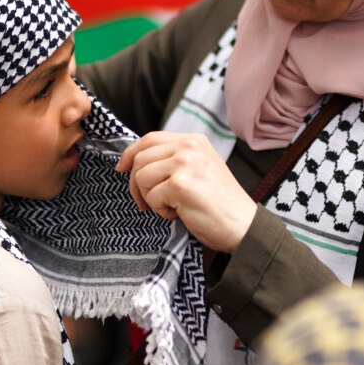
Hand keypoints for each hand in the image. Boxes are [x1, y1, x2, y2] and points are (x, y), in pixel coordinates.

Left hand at [116, 132, 257, 252]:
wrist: (242, 225)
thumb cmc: (219, 204)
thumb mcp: (199, 169)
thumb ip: (174, 159)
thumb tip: (135, 162)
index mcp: (194, 140)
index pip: (150, 138)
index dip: (130, 154)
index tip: (121, 168)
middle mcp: (189, 146)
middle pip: (140, 158)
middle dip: (135, 184)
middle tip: (145, 203)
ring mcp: (185, 163)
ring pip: (141, 177)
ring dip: (150, 198)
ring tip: (172, 207)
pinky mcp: (180, 184)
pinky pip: (151, 197)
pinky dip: (160, 210)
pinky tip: (180, 213)